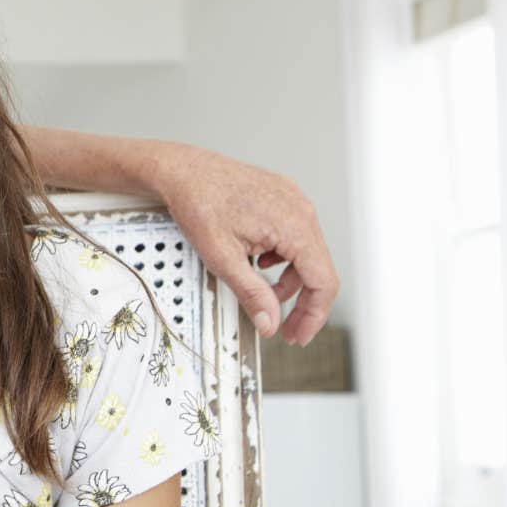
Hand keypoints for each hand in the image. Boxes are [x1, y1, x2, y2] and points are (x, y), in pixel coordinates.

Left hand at [148, 144, 338, 344]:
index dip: (314, 315)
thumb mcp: (222, 257)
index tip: (299, 336)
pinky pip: (294, 236)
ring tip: (264, 296)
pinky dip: (281, 257)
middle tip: (284, 329)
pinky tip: (258, 264)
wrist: (182, 170)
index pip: (323, 281)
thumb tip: (270, 323)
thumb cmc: (198, 203)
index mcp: (294, 225)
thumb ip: (251, 293)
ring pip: (306, 254)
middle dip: (301, 303)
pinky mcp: (283, 198)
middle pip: (318, 269)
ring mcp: (294, 201)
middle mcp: (301, 210)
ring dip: (289, 281)